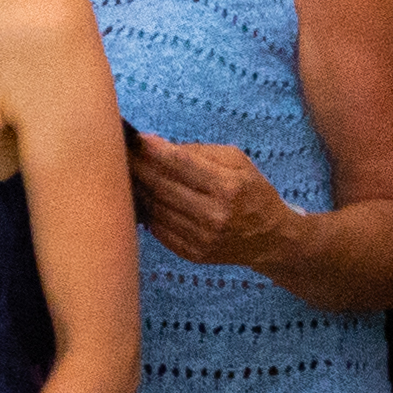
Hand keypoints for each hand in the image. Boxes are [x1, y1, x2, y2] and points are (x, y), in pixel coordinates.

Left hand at [127, 129, 302, 275]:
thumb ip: (198, 151)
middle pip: (161, 186)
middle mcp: (213, 215)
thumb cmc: (251, 192)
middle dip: (138, 166)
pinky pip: (157, 228)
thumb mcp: (237, 161)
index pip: (179, 164)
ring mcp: (201, 238)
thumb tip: (156, 146)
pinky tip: (143, 197)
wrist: (270, 238)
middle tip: (122, 152)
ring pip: (154, 207)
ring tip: (128, 173)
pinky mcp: (192, 253)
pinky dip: (147, 211)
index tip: (136, 138)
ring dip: (138, 188)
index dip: (153, 150)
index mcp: (227, 187)